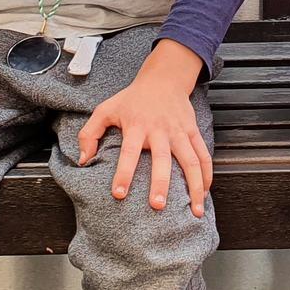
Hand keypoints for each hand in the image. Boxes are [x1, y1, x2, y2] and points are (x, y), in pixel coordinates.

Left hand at [77, 48, 212, 215]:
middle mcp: (160, 130)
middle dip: (161, 183)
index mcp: (136, 126)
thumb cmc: (132, 98)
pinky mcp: (193, 132)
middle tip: (158, 206)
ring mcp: (179, 131)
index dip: (123, 173)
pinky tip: (205, 193)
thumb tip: (83, 161)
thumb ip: (89, 134)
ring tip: (196, 211)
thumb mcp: (106, 109)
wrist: (164, 79)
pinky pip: (203, 155)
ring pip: (191, 160)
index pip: (129, 152)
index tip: (119, 194)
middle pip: (162, 159)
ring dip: (194, 186)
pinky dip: (207, 175)